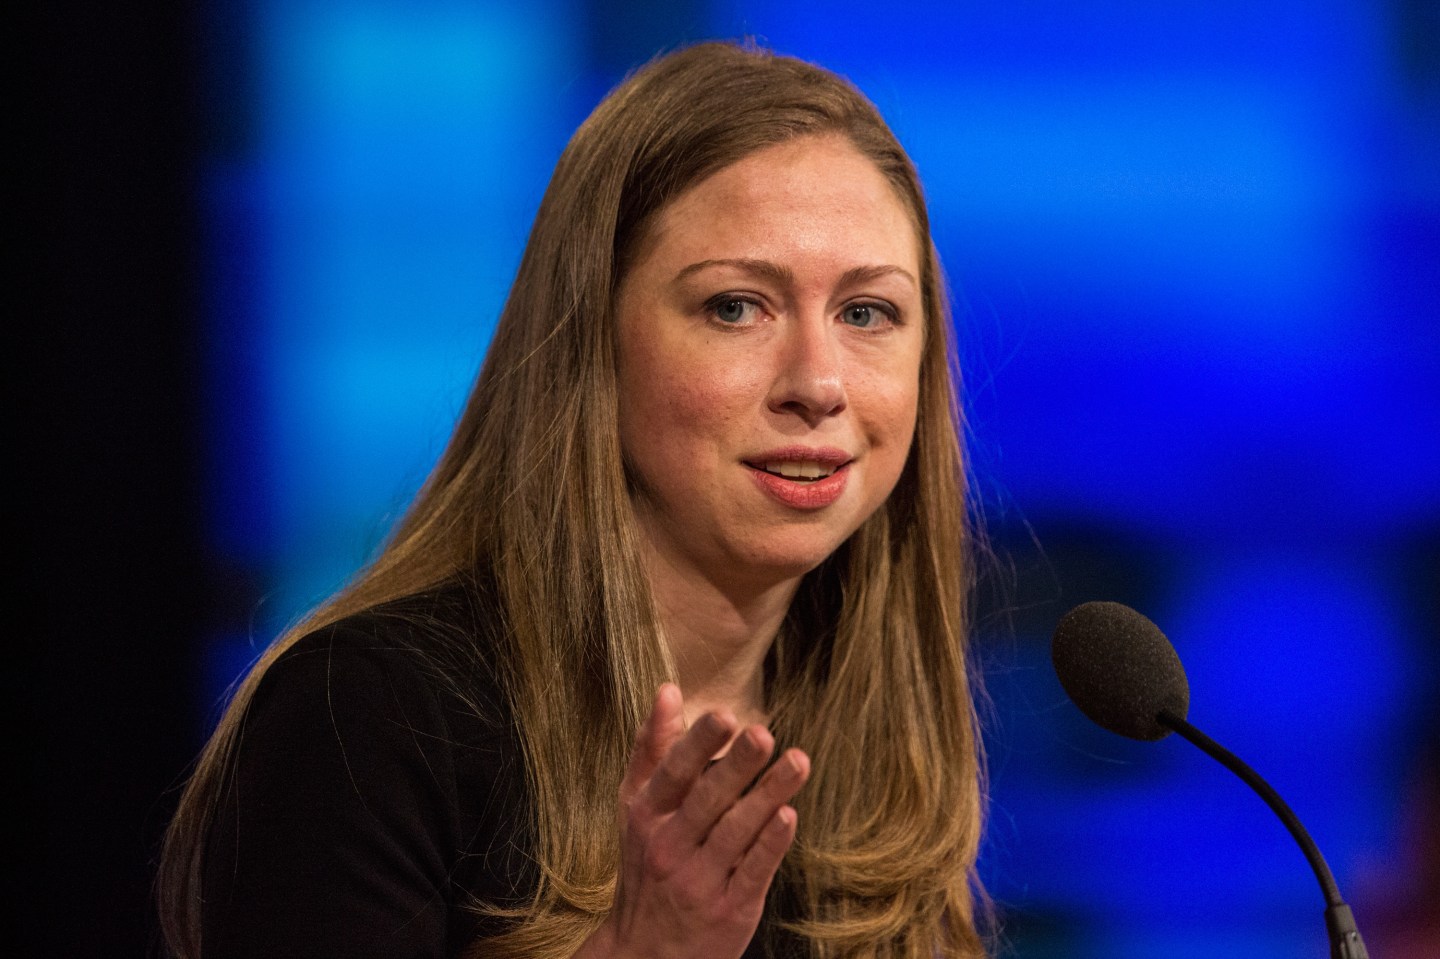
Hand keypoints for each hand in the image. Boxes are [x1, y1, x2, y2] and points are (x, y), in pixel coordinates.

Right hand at [576, 683, 810, 958]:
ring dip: (767, 794)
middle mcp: (669, 847)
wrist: (645, 953)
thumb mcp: (637, 807)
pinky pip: (753, 871)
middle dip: (735, 766)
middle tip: (763, 734)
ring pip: (735, 833)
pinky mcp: (730, 909)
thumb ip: (652, 748)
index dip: (698, 744)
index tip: (725, 715)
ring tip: (798, 761)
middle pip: (706, 800)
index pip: (673, 774)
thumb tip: (668, 690)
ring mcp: (699, 880)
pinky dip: (771, 844)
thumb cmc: (646, 863)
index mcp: (647, 816)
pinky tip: (789, 814)